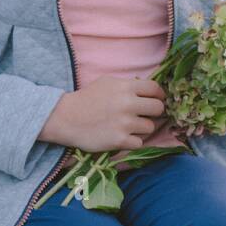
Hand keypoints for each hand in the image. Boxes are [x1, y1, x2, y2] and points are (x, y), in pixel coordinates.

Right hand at [38, 76, 165, 151]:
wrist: (66, 118)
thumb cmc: (87, 98)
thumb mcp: (107, 83)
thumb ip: (128, 85)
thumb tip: (148, 90)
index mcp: (125, 87)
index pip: (155, 89)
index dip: (159, 95)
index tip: (156, 100)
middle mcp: (127, 104)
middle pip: (158, 108)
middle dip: (154, 112)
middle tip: (145, 115)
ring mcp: (124, 123)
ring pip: (150, 127)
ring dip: (142, 128)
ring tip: (129, 127)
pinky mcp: (119, 140)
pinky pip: (139, 143)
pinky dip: (132, 141)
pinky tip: (122, 137)